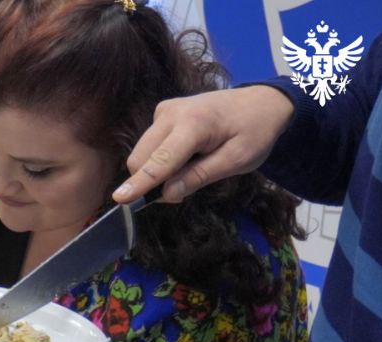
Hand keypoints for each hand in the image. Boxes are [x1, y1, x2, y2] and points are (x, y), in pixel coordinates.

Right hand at [113, 86, 293, 204]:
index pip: (161, 161)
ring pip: (142, 153)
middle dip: (151, 180)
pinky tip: (187, 152)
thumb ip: (200, 176)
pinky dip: (161, 158)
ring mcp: (164, 110)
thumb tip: (167, 194)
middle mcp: (171, 113)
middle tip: (184, 187)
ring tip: (193, 164)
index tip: (119, 199)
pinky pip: (150, 145)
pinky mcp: (162, 112)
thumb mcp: (238, 160)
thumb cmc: (255, 131)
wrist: (262, 101)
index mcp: (194, 124)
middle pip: (141, 158)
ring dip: (157, 170)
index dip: (140, 183)